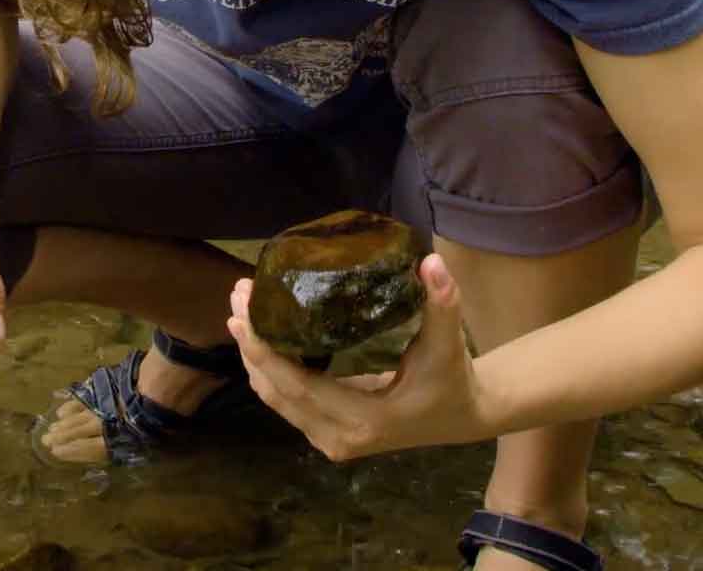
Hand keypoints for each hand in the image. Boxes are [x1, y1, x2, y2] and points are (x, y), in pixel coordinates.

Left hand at [225, 253, 492, 461]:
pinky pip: (287, 401)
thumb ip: (442, 304)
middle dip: (251, 345)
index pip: (297, 386)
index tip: (242, 316)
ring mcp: (330, 440)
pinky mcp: (328, 433)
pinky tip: (260, 335)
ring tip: (241, 308)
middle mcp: (338, 437)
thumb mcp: (448, 345)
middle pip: (276, 392)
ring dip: (255, 356)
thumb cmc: (454, 380)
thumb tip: (431, 262)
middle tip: (238, 296)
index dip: (265, 352)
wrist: (464, 417)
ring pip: (276, 399)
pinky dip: (270, 370)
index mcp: (364, 419)